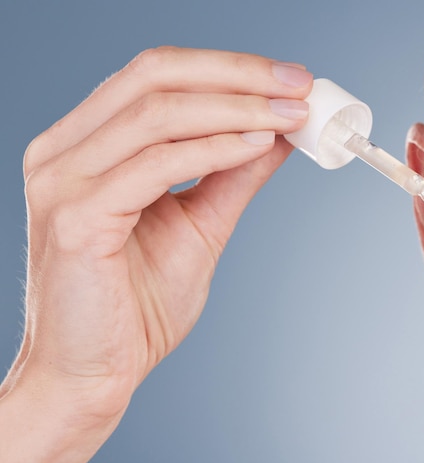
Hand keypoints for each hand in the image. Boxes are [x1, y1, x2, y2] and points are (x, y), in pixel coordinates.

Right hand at [0, 47, 311, 462]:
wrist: (95, 372)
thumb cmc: (136, 305)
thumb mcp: (200, 224)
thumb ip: (232, 173)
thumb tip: (278, 131)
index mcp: (86, 145)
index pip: (158, 75)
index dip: (229, 68)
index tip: (292, 80)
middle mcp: (64, 152)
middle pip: (156, 75)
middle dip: (238, 74)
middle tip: (300, 86)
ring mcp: (63, 182)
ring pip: (158, 113)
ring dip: (237, 109)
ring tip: (290, 117)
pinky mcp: (76, 219)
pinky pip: (155, 165)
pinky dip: (214, 150)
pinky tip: (256, 147)